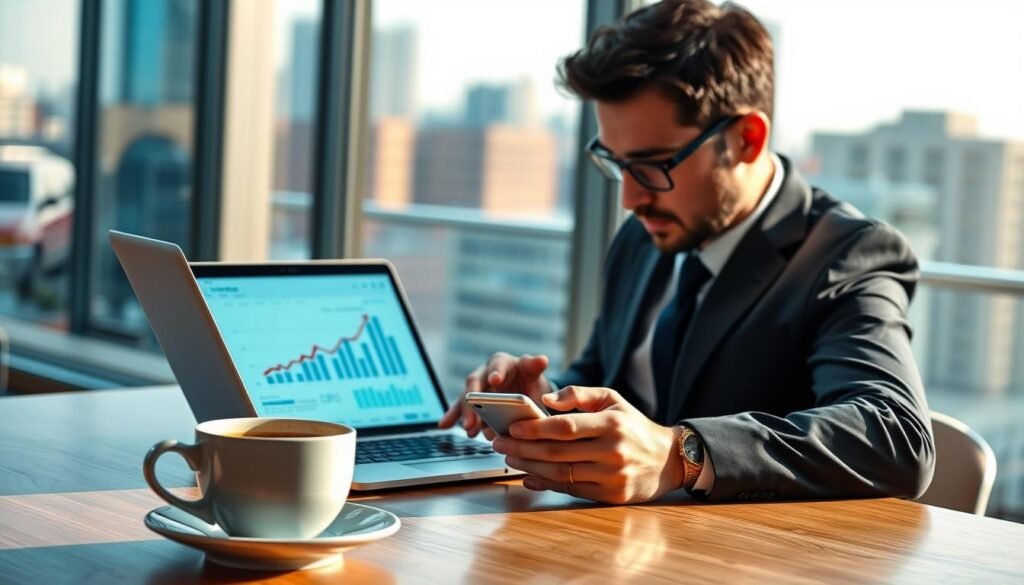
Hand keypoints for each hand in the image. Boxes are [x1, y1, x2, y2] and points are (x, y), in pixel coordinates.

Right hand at [438, 352, 550, 438]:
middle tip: (476, 416)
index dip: (496, 372)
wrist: (526, 394)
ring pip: (466, 398)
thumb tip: (542, 359)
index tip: (495, 380)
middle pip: (476, 384)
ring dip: (465, 414)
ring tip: (469, 428)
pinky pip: (459, 409)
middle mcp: (484, 374)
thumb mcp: (534, 373)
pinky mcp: (471, 404)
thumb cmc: (528, 380)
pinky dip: (452, 417)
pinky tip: (444, 425)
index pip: (497, 365)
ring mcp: (476, 390)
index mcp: (501, 363)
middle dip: (474, 401)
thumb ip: (535, 367)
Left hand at [490, 386, 684, 504]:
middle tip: (499, 444)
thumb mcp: (612, 399)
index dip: (535, 428)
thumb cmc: (632, 425)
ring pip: (561, 473)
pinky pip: (571, 490)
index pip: (566, 426)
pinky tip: (528, 477)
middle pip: (557, 452)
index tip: (512, 427)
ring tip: (509, 458)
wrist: (666, 459)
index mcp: (612, 423)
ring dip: (529, 467)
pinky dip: (546, 484)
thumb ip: (579, 394)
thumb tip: (546, 400)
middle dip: (523, 448)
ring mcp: (612, 476)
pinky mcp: (611, 495)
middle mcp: (612, 451)